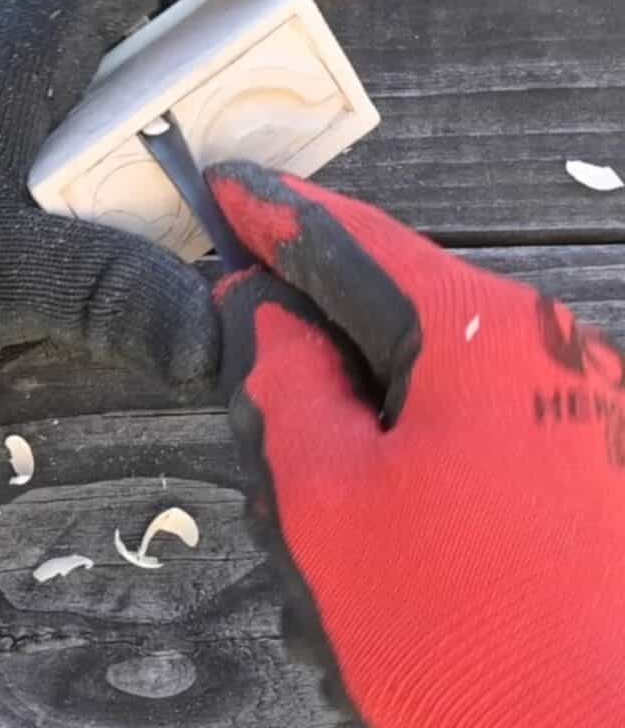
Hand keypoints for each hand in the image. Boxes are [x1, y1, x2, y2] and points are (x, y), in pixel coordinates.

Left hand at [0, 0, 358, 447]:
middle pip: (145, 21)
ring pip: (114, 98)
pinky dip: (128, 193)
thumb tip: (224, 342)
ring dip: (181, 136)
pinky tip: (141, 256)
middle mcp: (11, 67)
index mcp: (21, 49)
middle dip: (233, 56)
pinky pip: (77, 160)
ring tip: (229, 203)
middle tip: (290, 122)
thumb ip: (111, 298)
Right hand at [208, 160, 624, 727]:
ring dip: (362, 389)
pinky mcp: (594, 467)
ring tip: (309, 441)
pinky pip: (478, 416)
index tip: (227, 184)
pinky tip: (382, 489)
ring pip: (434, 368)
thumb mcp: (329, 499)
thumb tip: (263, 311)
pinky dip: (412, 428)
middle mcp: (549, 352)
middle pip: (399, 304)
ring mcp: (581, 411)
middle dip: (314, 314)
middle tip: (245, 319)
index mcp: (483, 337)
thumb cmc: (458, 630)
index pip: (353, 243)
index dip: (276, 213)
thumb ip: (284, 383)